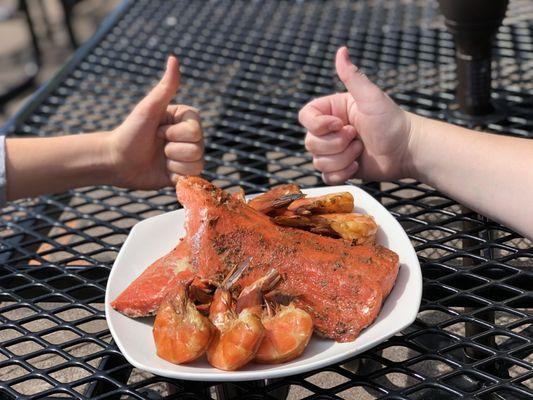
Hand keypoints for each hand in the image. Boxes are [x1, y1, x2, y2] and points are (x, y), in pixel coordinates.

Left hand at [106, 56, 203, 189]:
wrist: (116, 161)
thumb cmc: (130, 132)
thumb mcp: (149, 108)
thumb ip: (166, 87)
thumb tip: (173, 58)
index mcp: (185, 120)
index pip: (195, 130)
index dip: (175, 134)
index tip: (157, 129)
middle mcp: (190, 138)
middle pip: (198, 148)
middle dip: (173, 149)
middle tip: (157, 144)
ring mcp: (187, 156)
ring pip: (197, 164)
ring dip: (174, 163)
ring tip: (160, 159)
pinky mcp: (183, 174)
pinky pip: (192, 178)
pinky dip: (176, 176)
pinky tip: (164, 170)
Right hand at [299, 47, 414, 183]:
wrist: (407, 150)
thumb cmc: (392, 121)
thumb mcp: (371, 97)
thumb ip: (353, 76)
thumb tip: (342, 50)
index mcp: (332, 111)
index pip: (305, 117)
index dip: (318, 125)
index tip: (340, 124)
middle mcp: (330, 131)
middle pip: (310, 142)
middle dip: (336, 144)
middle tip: (357, 137)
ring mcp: (334, 151)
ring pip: (317, 161)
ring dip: (342, 158)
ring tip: (360, 150)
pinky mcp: (339, 169)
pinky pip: (326, 176)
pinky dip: (342, 173)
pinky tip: (357, 165)